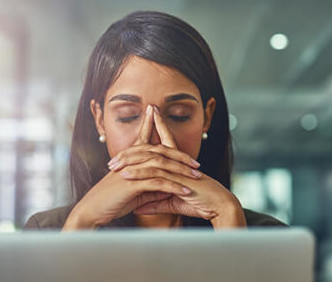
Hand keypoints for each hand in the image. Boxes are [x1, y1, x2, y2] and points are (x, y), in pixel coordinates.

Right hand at [62, 105, 195, 230]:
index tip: (169, 123)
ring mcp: (132, 170)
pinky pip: (158, 183)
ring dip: (181, 171)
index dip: (156, 127)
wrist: (91, 211)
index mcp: (129, 159)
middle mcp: (131, 160)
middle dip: (180, 156)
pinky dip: (174, 187)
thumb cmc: (110, 201)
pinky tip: (186, 191)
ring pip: (162, 165)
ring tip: (197, 176)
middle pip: (160, 150)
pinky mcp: (133, 184)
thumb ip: (150, 187)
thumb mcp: (133, 192)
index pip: (146, 140)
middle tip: (196, 162)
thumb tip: (167, 188)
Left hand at [118, 106, 245, 228]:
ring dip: (130, 161)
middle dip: (131, 150)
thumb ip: (154, 202)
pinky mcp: (178, 177)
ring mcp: (176, 168)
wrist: (218, 207)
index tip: (141, 124)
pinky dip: (140, 174)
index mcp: (176, 164)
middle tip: (113, 157)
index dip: (153, 131)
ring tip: (113, 166)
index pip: (162, 143)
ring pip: (149, 159)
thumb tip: (138, 206)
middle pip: (150, 149)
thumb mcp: (172, 202)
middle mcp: (175, 162)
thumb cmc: (199, 203)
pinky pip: (156, 173)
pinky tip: (126, 175)